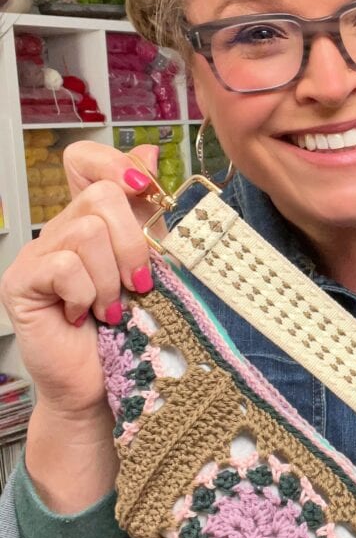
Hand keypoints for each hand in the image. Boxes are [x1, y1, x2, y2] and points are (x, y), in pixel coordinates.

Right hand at [0, 141, 159, 509]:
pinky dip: (87, 294)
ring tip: (112, 307)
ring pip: (86, 233)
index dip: (116, 163)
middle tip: (138, 283)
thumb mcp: (151, 265)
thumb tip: (149, 153)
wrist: (105, 385)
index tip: (146, 191)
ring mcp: (37, 255)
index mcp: (93, 219)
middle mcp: (61, 229)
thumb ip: (148, 212)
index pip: (86, 158)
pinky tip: (88, 316)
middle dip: (133, 243)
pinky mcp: (22, 283)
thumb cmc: (131, 330)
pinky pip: (64, 266)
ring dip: (111, 277)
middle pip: (100, 196)